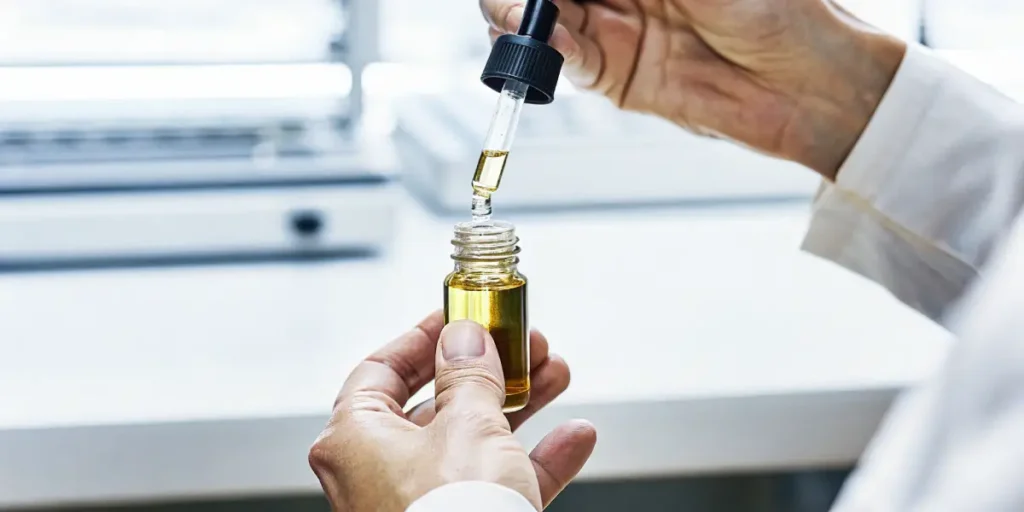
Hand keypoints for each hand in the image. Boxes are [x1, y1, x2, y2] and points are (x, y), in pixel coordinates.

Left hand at [308, 311, 596, 510]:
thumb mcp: (469, 425)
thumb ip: (470, 373)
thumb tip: (466, 336)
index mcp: (356, 438)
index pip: (381, 369)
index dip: (424, 337)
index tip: (461, 316)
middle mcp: (377, 472)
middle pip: (436, 402)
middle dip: (490, 369)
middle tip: (524, 343)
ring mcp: (416, 505)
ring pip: (472, 441)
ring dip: (521, 405)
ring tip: (557, 374)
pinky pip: (496, 485)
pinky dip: (535, 461)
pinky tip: (575, 438)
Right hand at [481, 0, 905, 178]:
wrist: (813, 83)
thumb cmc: (781, 9)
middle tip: (522, 1)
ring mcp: (616, 32)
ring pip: (545, 23)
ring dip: (523, 20)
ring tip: (526, 21)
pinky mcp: (617, 78)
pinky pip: (569, 63)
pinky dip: (552, 54)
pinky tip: (553, 44)